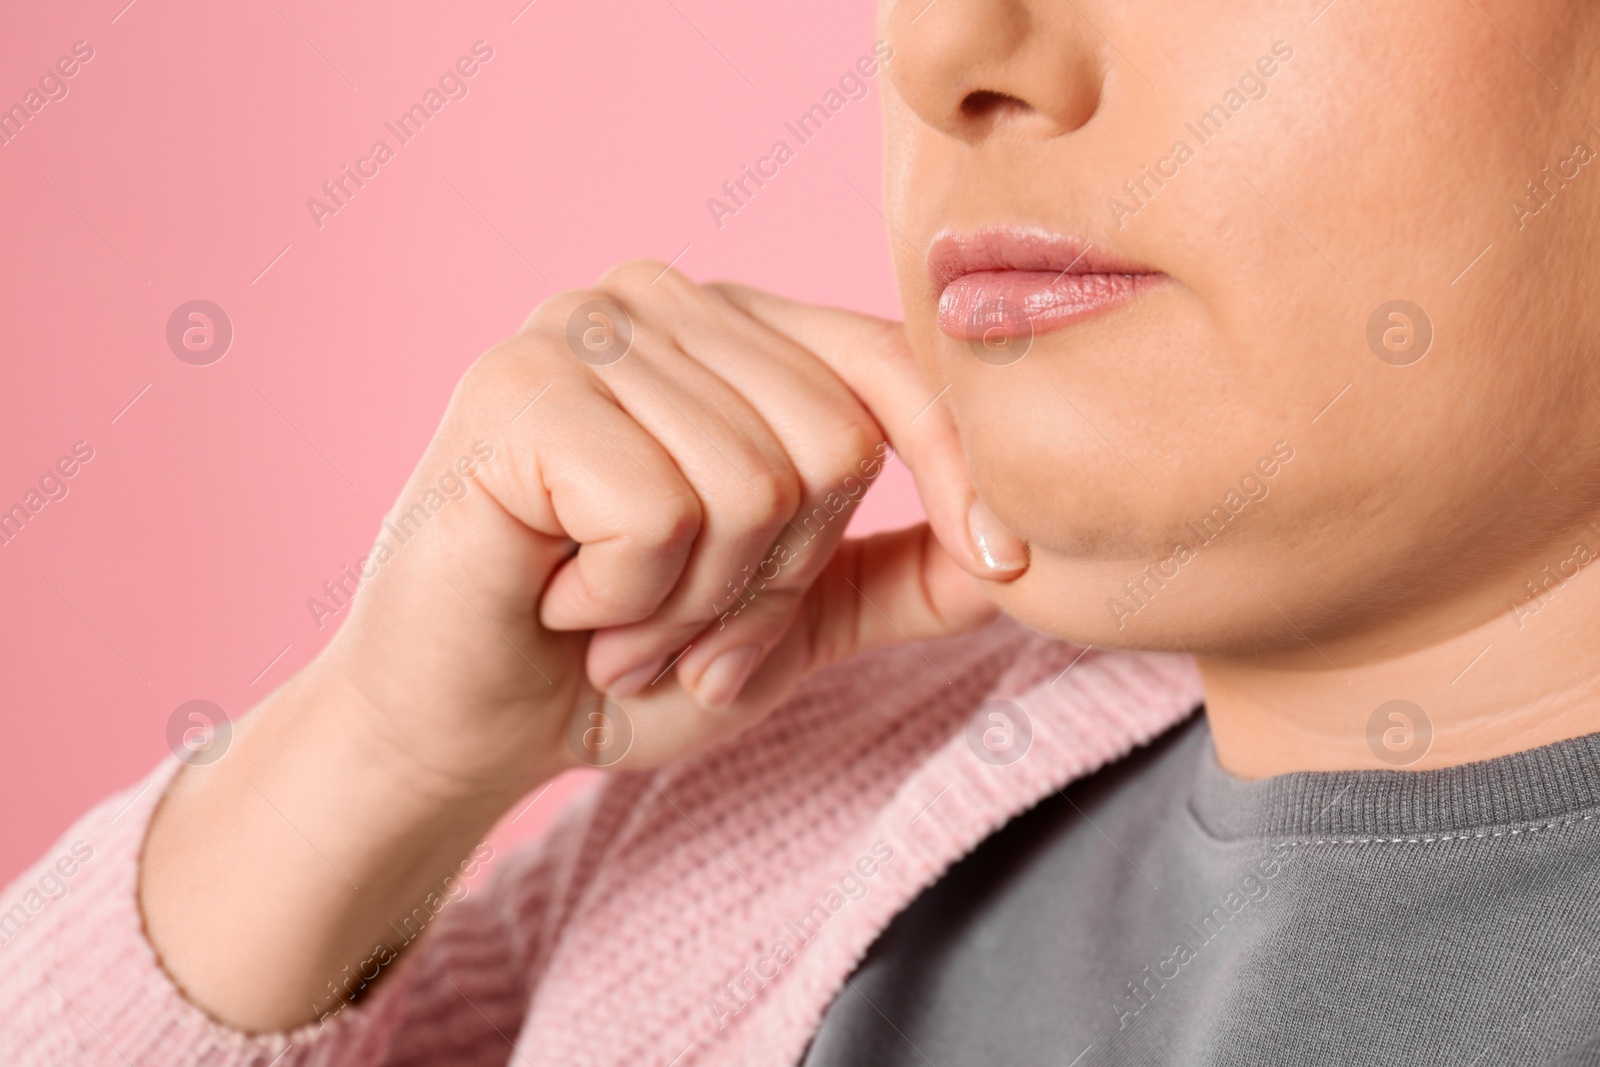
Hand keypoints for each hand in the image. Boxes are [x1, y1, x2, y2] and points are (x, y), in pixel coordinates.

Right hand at [140, 261, 1027, 1029]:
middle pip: (835, 441)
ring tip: (617, 622)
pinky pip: (662, 510)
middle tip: (685, 631)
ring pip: (754, 483)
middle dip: (775, 584)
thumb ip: (902, 577)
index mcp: (734, 331)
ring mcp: (584, 328)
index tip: (1007, 564)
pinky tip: (562, 599)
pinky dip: (628, 599)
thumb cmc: (619, 663)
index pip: (894, 365)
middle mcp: (664, 300)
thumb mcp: (791, 623)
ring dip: (694, 608)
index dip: (962, 468)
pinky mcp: (519, 386)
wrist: (463, 726)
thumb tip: (1025, 556)